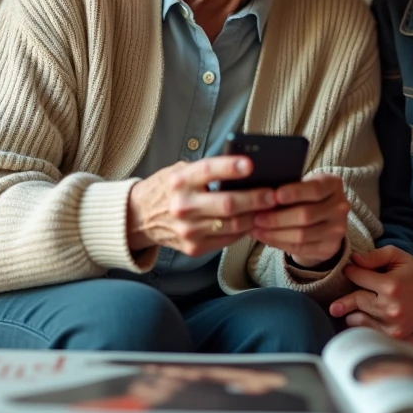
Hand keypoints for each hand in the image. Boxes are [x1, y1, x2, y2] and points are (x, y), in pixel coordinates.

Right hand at [127, 156, 276, 255]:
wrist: (140, 217)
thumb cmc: (168, 188)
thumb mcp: (181, 171)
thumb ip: (207, 170)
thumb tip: (245, 170)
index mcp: (180, 181)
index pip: (208, 170)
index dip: (230, 167)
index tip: (250, 165)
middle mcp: (182, 206)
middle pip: (227, 204)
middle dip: (255, 199)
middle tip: (273, 194)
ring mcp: (188, 230)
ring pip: (233, 224)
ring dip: (255, 216)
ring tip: (269, 209)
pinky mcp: (193, 247)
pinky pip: (227, 238)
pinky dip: (244, 230)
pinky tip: (253, 221)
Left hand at [250, 173, 348, 267]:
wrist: (323, 220)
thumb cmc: (306, 197)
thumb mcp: (304, 185)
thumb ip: (290, 186)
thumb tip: (262, 193)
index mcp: (334, 184)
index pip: (315, 189)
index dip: (294, 192)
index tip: (274, 195)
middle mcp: (340, 207)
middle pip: (306, 215)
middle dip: (277, 218)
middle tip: (256, 217)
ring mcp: (337, 229)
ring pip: (301, 234)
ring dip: (275, 233)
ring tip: (256, 229)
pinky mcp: (329, 248)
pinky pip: (300, 248)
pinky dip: (279, 243)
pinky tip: (265, 238)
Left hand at [329, 246, 412, 338]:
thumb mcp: (397, 255)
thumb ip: (374, 256)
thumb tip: (353, 260)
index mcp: (391, 285)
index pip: (358, 277)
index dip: (350, 272)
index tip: (348, 270)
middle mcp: (390, 307)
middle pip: (356, 301)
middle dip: (344, 299)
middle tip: (333, 305)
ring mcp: (392, 324)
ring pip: (357, 319)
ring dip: (352, 313)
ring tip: (350, 310)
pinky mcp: (394, 335)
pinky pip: (368, 330)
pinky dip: (362, 324)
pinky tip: (360, 318)